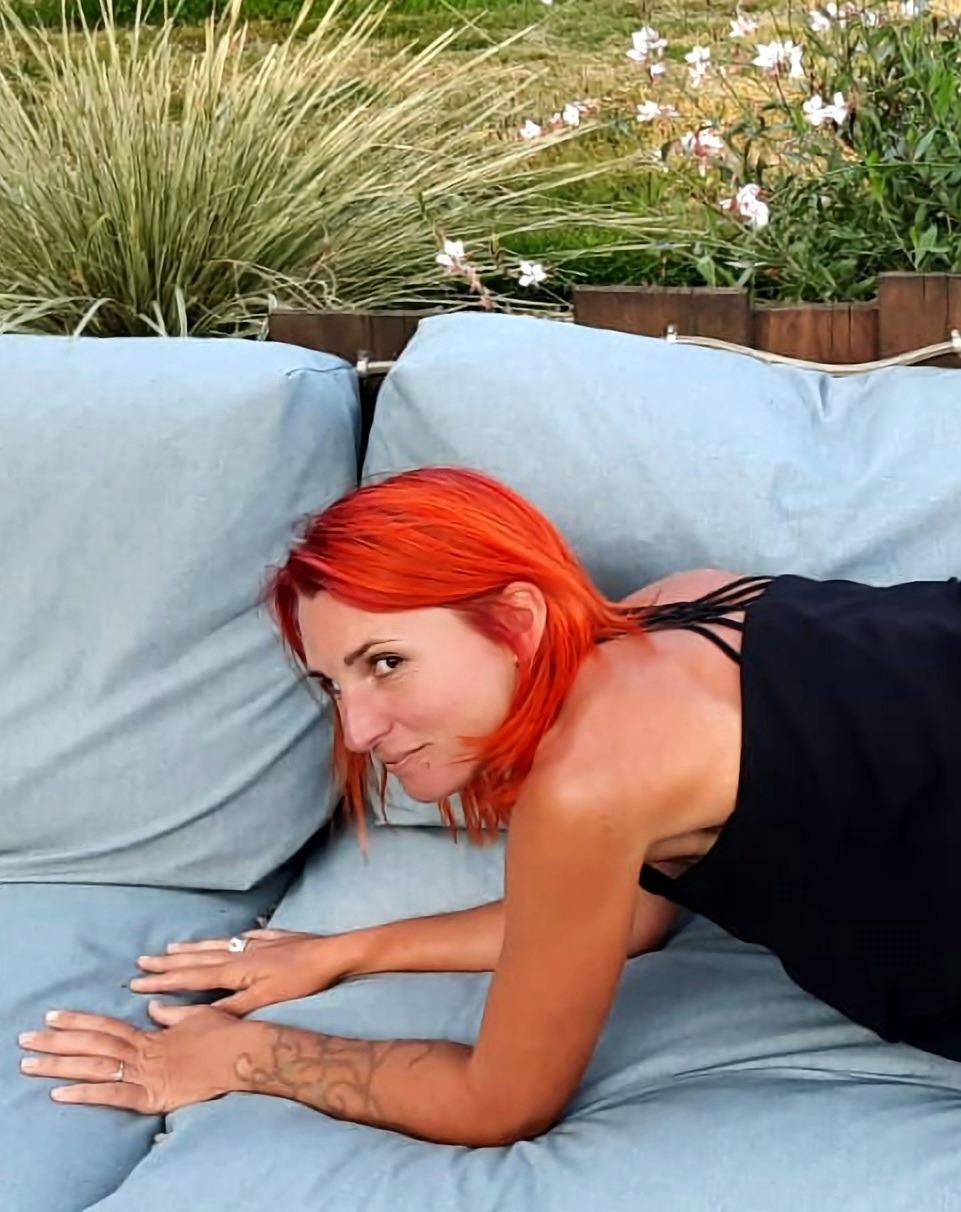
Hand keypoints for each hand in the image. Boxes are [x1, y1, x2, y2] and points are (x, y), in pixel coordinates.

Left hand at [18, 1003, 250, 1112]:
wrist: (244, 1053)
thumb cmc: (226, 1035)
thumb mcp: (197, 1017)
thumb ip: (172, 1014)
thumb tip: (153, 1008)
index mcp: (151, 1034)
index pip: (106, 1026)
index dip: (78, 1021)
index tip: (52, 1017)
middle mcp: (143, 1052)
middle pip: (92, 1046)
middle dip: (56, 1042)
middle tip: (25, 1038)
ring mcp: (147, 1075)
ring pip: (95, 1068)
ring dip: (60, 1065)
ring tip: (30, 1064)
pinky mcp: (154, 1097)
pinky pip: (114, 1096)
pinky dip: (86, 1094)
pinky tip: (60, 1094)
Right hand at [131, 928, 356, 1014]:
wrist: (333, 954)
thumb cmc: (300, 981)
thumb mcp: (262, 1000)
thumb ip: (225, 1008)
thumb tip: (191, 1012)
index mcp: (235, 969)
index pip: (190, 976)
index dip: (163, 981)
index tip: (136, 983)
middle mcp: (240, 952)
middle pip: (197, 957)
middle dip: (168, 963)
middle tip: (142, 962)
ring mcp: (256, 943)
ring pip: (216, 946)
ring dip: (193, 948)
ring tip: (173, 947)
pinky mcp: (273, 940)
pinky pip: (243, 938)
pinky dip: (228, 941)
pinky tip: (230, 939)